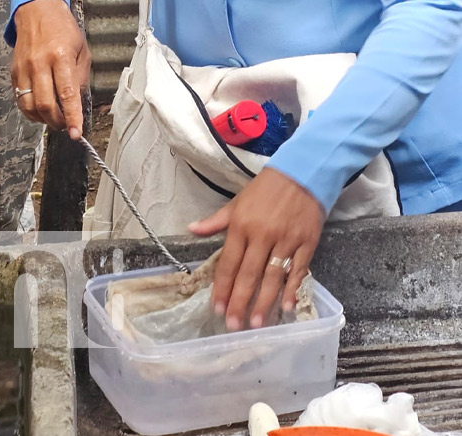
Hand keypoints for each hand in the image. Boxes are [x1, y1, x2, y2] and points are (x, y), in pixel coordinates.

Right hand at [11, 0, 91, 139]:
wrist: (37, 10)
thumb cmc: (63, 29)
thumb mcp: (82, 50)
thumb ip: (80, 78)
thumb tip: (76, 104)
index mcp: (61, 56)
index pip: (67, 94)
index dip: (72, 117)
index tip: (77, 133)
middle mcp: (40, 64)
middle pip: (45, 104)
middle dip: (57, 122)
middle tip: (66, 126)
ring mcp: (24, 69)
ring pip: (29, 106)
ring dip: (43, 119)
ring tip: (54, 118)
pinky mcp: (14, 72)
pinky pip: (20, 99)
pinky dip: (31, 111)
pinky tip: (41, 110)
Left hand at [189, 168, 325, 329]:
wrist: (303, 173)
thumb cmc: (266, 190)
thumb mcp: (237, 202)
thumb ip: (215, 221)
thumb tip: (191, 230)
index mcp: (241, 226)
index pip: (229, 263)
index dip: (222, 287)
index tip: (217, 308)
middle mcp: (262, 235)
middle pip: (248, 274)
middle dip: (240, 301)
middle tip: (233, 325)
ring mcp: (286, 240)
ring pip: (272, 276)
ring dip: (264, 302)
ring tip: (255, 324)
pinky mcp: (307, 242)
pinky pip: (298, 270)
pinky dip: (292, 289)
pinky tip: (285, 307)